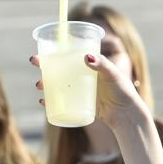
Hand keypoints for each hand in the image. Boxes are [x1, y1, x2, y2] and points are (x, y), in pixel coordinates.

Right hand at [30, 52, 150, 132]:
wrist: (127, 114)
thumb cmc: (123, 91)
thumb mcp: (113, 74)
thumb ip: (102, 64)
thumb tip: (85, 56)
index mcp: (87, 66)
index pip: (67, 55)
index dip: (53, 52)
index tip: (43, 49)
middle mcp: (80, 77)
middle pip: (58, 69)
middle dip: (44, 67)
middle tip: (35, 64)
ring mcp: (79, 92)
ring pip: (57, 86)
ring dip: (45, 84)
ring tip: (39, 86)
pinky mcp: (79, 105)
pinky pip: (61, 102)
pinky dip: (50, 102)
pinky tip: (43, 102)